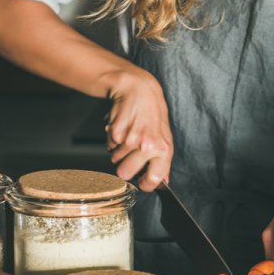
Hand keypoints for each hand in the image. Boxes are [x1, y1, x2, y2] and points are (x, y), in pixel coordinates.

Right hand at [105, 74, 172, 191]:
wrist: (139, 90)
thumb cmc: (152, 114)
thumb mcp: (164, 136)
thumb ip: (163, 160)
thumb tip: (163, 181)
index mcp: (163, 149)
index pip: (153, 179)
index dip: (145, 183)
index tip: (142, 181)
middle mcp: (147, 146)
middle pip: (125, 173)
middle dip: (124, 167)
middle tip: (130, 155)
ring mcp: (130, 139)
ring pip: (114, 159)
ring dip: (118, 151)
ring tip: (128, 136)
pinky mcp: (115, 132)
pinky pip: (109, 146)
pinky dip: (112, 140)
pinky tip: (122, 129)